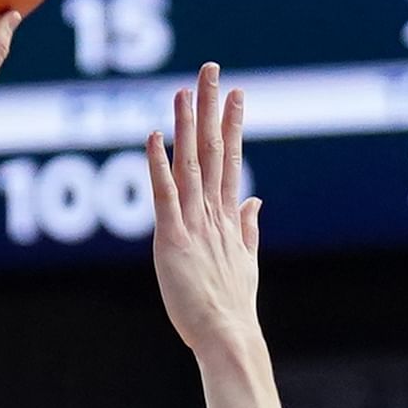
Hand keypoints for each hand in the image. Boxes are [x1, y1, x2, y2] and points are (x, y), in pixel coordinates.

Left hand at [145, 62, 260, 360]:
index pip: (231, 160)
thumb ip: (248, 228)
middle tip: (211, 70)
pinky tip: (152, 137)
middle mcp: (214, 213)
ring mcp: (194, 224)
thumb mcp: (245, 261)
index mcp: (229, 218)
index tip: (235, 93)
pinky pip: (164, 195)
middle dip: (212, 108)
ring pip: (190, 164)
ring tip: (186, 89)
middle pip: (214, 150)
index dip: (232, 124)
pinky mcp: (172, 239)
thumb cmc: (233, 307)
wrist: (228, 337)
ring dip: (187, 125)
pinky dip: (157, 165)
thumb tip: (255, 201)